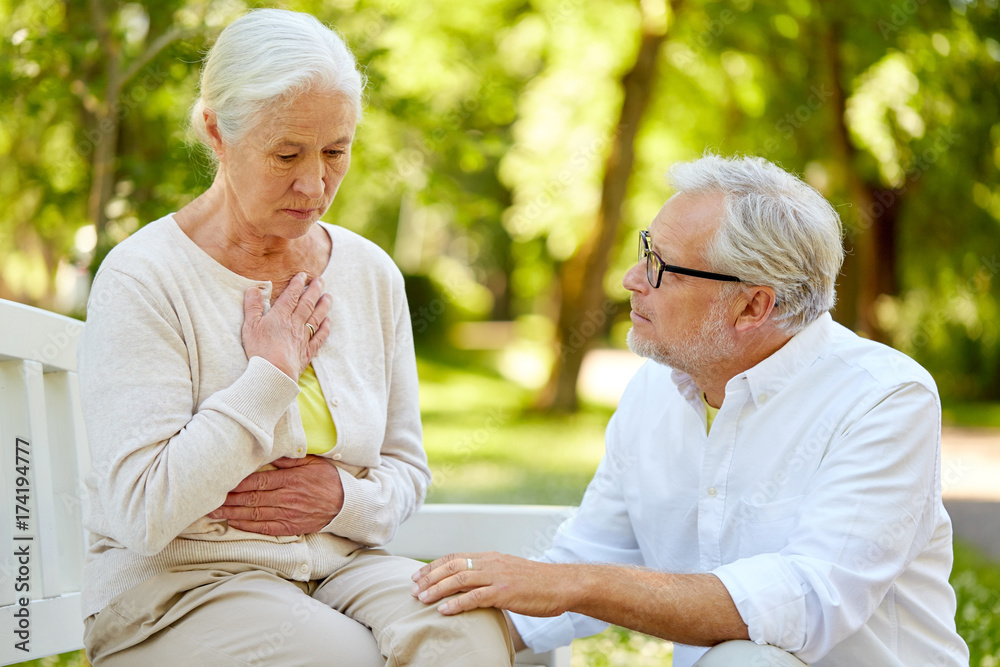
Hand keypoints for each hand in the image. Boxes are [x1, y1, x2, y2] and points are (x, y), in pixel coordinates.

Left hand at [209, 455, 343, 534]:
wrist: (345, 504)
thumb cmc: (328, 480)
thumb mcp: (312, 462)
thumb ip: (290, 459)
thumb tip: (269, 451)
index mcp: (291, 480)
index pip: (258, 481)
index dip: (238, 483)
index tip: (222, 481)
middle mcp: (287, 498)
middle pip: (252, 498)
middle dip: (229, 499)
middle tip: (209, 498)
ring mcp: (288, 514)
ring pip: (255, 514)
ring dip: (233, 513)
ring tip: (214, 511)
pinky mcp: (290, 527)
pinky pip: (265, 528)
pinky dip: (248, 526)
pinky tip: (234, 522)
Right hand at [242, 272, 330, 378]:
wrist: (274, 372)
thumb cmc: (259, 349)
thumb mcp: (250, 326)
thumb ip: (252, 306)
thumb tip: (254, 289)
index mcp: (280, 316)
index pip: (291, 296)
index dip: (297, 284)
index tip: (303, 275)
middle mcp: (295, 324)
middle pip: (307, 304)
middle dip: (314, 291)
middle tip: (321, 281)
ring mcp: (303, 338)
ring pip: (316, 318)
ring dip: (323, 306)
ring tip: (329, 296)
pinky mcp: (307, 352)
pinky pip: (319, 337)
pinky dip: (325, 328)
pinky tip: (328, 321)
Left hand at [410, 552, 574, 616]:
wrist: (563, 584)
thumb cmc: (538, 583)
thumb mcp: (509, 572)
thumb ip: (490, 575)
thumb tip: (472, 585)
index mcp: (491, 557)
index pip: (455, 557)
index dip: (433, 566)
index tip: (417, 575)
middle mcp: (491, 563)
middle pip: (452, 566)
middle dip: (429, 577)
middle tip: (413, 589)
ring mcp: (498, 577)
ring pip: (459, 579)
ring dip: (437, 589)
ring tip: (421, 599)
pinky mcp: (505, 592)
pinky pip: (475, 597)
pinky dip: (457, 603)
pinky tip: (443, 610)